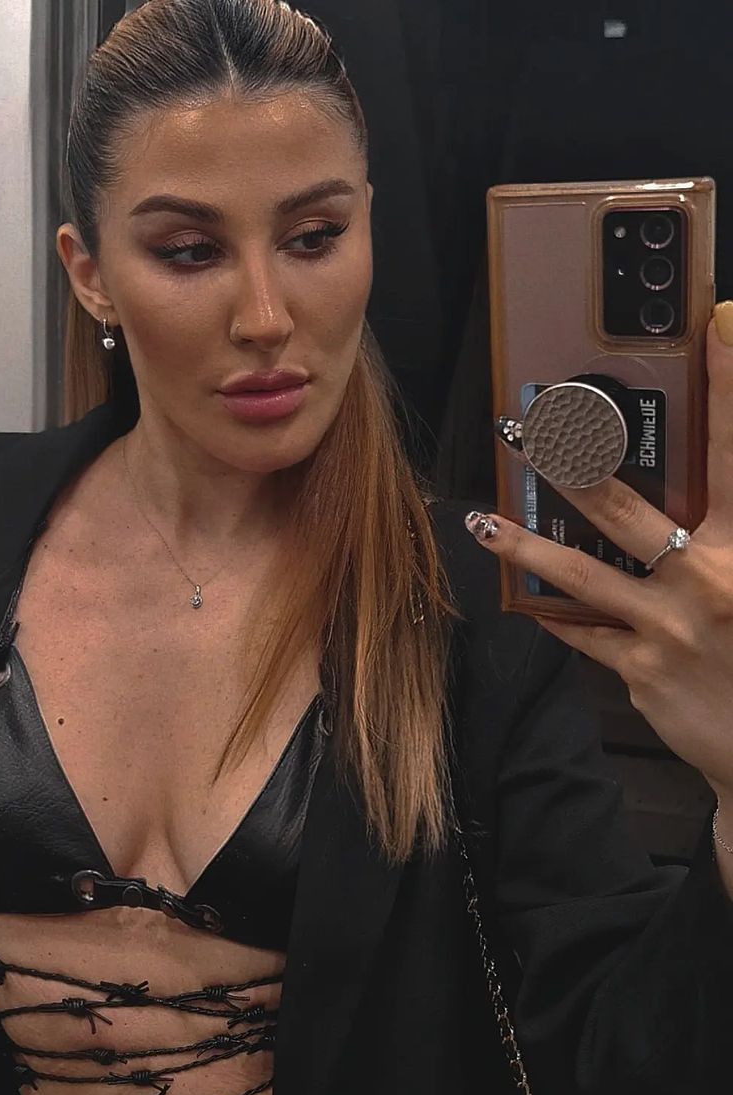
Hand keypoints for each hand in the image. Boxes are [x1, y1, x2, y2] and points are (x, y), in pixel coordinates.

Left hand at [465, 305, 732, 799]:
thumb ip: (731, 534)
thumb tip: (697, 504)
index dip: (730, 390)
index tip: (717, 328)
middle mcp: (706, 579)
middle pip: (624, 507)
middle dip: (571, 462)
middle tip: (528, 426)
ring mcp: (666, 627)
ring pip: (581, 575)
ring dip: (527, 544)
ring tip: (483, 519)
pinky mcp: (639, 670)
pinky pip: (586, 635)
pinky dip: (559, 616)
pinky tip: (525, 602)